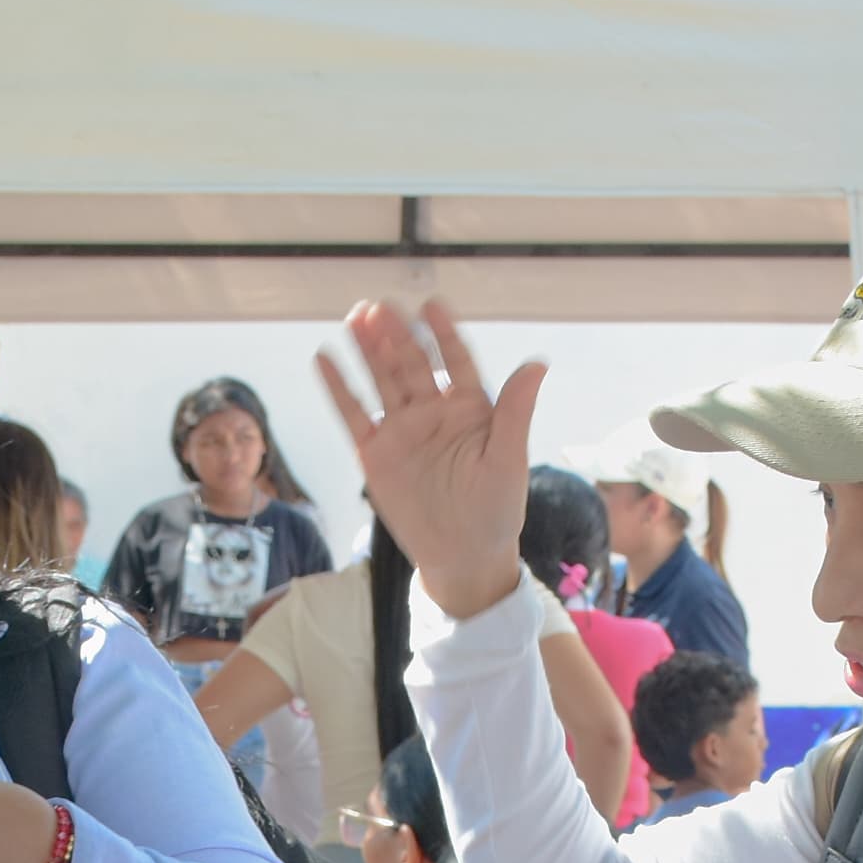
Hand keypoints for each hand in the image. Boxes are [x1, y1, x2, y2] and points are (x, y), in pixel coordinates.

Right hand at [311, 298, 541, 621]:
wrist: (462, 557)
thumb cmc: (495, 510)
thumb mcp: (509, 460)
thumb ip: (516, 411)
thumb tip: (537, 363)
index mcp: (470, 407)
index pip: (456, 359)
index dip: (443, 333)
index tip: (431, 305)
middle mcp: (433, 411)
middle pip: (412, 363)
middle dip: (397, 335)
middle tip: (381, 308)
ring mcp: (402, 429)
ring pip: (382, 380)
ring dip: (368, 350)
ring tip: (355, 319)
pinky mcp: (374, 452)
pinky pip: (353, 414)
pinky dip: (339, 388)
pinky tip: (324, 358)